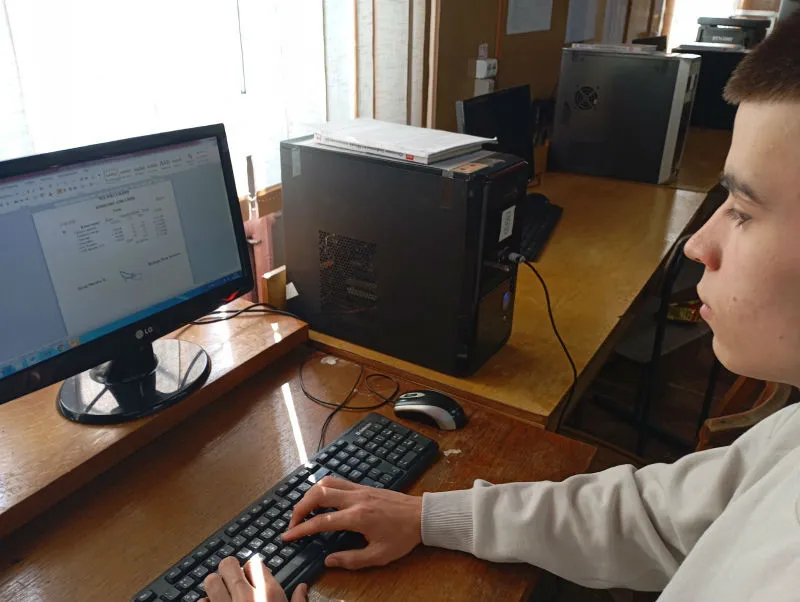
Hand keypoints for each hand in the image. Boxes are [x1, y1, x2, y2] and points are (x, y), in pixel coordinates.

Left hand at [200, 556, 306, 601]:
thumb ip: (298, 601)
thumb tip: (302, 588)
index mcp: (268, 593)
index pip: (255, 564)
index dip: (252, 568)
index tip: (253, 575)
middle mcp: (245, 595)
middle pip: (229, 565)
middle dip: (230, 568)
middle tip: (233, 576)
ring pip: (211, 581)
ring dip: (215, 585)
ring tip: (220, 591)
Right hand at [282, 477, 421, 569]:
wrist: (421, 515)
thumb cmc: (402, 536)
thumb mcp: (379, 556)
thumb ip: (351, 559)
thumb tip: (328, 561)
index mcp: (358, 517)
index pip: (321, 521)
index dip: (301, 529)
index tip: (288, 536)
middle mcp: (355, 499)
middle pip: (318, 494)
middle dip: (299, 508)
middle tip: (292, 523)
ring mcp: (359, 489)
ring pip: (326, 482)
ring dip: (309, 494)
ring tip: (303, 510)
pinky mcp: (363, 486)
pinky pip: (337, 480)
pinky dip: (323, 487)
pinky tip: (320, 498)